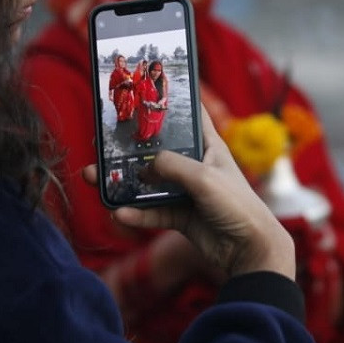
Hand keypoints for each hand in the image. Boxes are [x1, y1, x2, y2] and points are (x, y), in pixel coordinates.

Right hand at [85, 105, 293, 279]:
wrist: (249, 250)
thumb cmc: (237, 205)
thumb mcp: (204, 177)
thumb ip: (171, 166)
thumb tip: (143, 167)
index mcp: (209, 147)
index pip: (190, 116)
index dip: (170, 104)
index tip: (145, 93)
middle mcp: (195, 166)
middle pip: (157, 152)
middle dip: (129, 149)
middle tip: (101, 144)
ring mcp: (186, 192)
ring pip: (148, 183)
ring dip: (122, 182)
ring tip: (95, 178)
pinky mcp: (180, 216)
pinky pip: (151, 212)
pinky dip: (135, 213)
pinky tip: (119, 212)